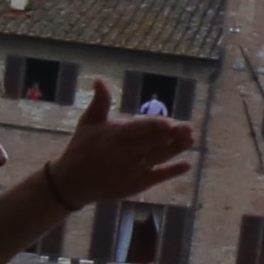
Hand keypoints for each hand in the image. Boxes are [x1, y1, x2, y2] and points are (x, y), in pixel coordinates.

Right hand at [41, 100, 200, 208]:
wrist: (72, 182)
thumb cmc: (82, 147)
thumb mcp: (88, 123)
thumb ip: (100, 102)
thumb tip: (99, 79)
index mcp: (112, 136)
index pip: (136, 129)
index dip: (153, 126)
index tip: (169, 122)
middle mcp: (123, 154)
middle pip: (151, 143)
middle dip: (171, 135)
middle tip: (189, 127)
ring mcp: (130, 170)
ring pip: (157, 158)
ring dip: (175, 149)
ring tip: (191, 139)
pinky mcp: (135, 184)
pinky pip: (156, 177)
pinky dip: (171, 171)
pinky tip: (187, 165)